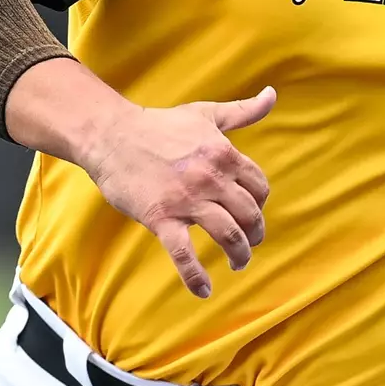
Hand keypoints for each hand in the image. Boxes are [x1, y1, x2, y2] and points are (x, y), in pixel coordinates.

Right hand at [77, 86, 276, 298]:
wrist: (112, 136)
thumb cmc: (159, 124)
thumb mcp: (206, 114)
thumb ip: (243, 110)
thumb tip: (272, 95)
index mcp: (225, 154)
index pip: (259, 187)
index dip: (260, 203)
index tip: (253, 212)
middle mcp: (211, 178)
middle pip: (249, 214)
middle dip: (255, 233)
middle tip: (251, 244)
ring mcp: (187, 200)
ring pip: (227, 235)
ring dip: (240, 254)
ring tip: (239, 263)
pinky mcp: (161, 218)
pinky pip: (184, 254)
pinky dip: (196, 276)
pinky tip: (204, 290)